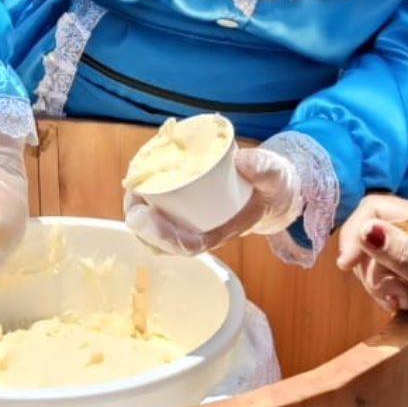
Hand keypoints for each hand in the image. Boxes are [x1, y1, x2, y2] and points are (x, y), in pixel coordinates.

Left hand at [123, 146, 304, 256]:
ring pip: (158, 234)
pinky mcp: (188, 214)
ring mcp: (194, 225)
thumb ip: (264, 168)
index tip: (144, 215)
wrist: (275, 190)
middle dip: (142, 224)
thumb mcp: (275, 175)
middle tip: (133, 193)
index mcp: (223, 231)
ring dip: (140, 215)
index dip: (163, 235)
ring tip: (132, 188)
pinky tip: (138, 188)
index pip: (188, 244)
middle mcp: (204, 233)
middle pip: (165, 243)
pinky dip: (146, 205)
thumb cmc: (273, 185)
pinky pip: (161, 218)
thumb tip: (240, 161)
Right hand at [334, 197, 407, 345]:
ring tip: (407, 303)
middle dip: (374, 269)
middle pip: (370, 235)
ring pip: (375, 256)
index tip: (347, 266)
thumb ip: (400, 254)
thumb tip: (364, 229)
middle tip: (395, 296)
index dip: (354, 234)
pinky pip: (386, 270)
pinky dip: (390, 289)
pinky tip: (407, 304)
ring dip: (383, 284)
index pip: (373, 209)